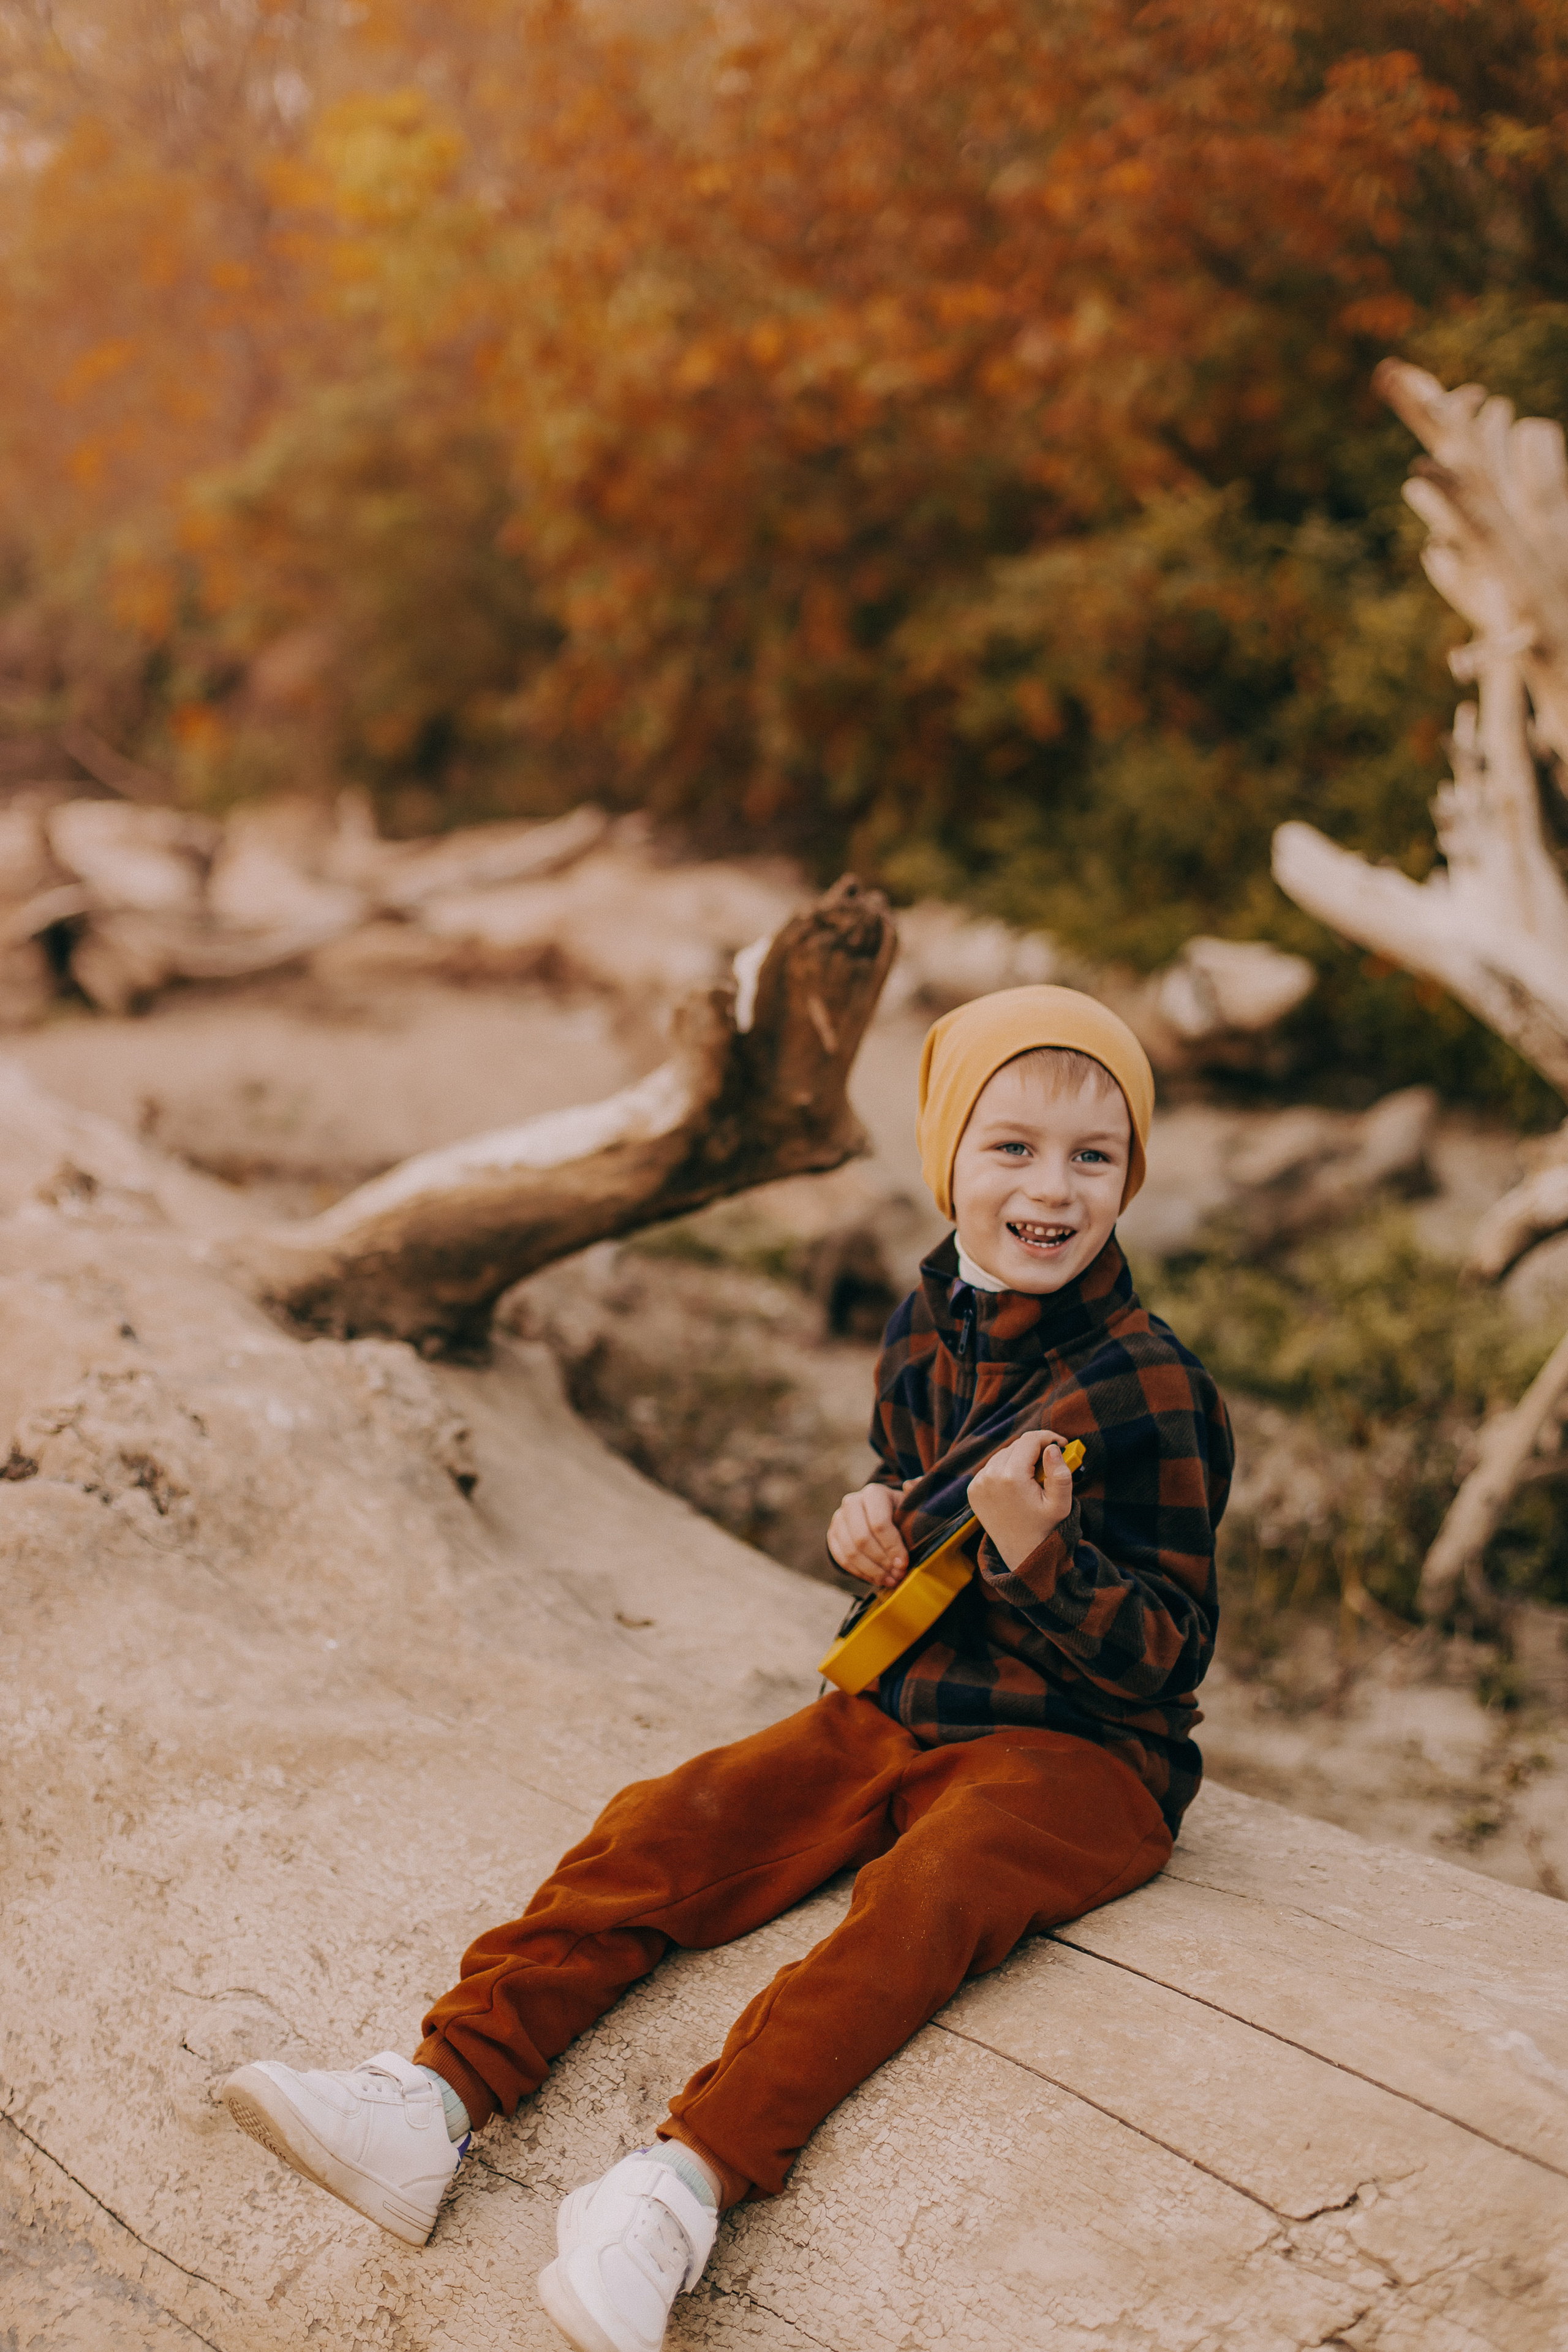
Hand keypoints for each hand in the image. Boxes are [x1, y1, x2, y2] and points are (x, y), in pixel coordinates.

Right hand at [827, 1480, 911, 1588]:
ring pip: (851, 1552)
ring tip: (890, 1580)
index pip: (879, 1523)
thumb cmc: (900, 1511)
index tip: (904, 1563)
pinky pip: (842, 1559)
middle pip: (862, 1539)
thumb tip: (910, 1485)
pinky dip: (860, 1573)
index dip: (892, 1547)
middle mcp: (852, 1502)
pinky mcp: (832, 1535)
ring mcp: (839, 1519)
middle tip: (898, 1575)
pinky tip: (876, 1579)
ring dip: (872, 1571)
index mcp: (873, 1493)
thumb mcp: (910, 1502)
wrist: (878, 1514)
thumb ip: (915, 1493)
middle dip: (882, 1562)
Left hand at [968, 1429, 1074, 1572]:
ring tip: (1035, 1477)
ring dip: (1020, 1458)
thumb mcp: (1061, 1504)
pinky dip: (1006, 1468)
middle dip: (1036, 1450)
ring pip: (1003, 1454)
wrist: (1023, 1556)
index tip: (1062, 1444)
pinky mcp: (973, 1490)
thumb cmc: (1046, 1529)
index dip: (1048, 1437)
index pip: (1030, 1440)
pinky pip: (992, 1467)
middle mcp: (989, 1477)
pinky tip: (1018, 1484)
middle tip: (1051, 1464)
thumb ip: (1060, 1474)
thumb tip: (1052, 1448)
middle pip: (1016, 1445)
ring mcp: (978, 1483)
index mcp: (1011, 1477)